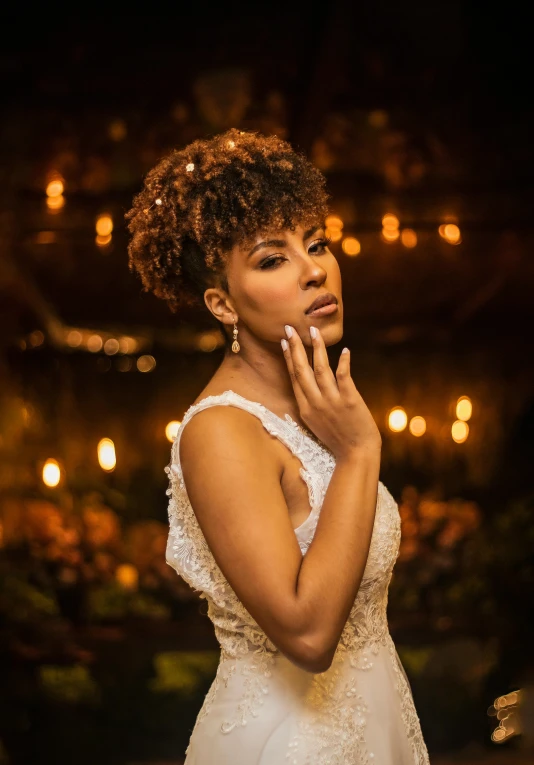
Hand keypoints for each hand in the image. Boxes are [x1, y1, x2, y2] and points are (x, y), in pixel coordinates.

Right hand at [281, 325, 381, 459]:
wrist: (356, 455)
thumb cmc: (338, 439)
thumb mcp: (316, 423)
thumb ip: (311, 403)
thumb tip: (307, 385)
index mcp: (305, 408)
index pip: (294, 377)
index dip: (289, 358)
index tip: (284, 341)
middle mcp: (315, 403)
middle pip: (302, 370)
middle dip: (295, 347)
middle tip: (289, 328)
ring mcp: (332, 402)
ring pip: (321, 370)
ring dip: (316, 349)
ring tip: (313, 331)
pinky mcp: (349, 402)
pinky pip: (344, 378)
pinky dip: (344, 363)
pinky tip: (345, 350)